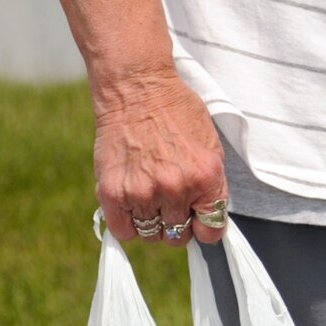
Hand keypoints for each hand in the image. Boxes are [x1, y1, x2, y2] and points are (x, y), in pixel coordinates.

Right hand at [93, 69, 229, 247]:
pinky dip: (129, 223)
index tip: (199, 222)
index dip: (205, 227)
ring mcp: (143, 193)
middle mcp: (176, 188)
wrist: (138, 90)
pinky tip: (133, 200)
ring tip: (151, 192)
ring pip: (152, 235)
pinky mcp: (113, 194)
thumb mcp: (210, 145)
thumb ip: (212, 185)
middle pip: (179, 235)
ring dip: (153, 220)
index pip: (212, 228)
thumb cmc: (177, 113)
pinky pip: (124, 232)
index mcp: (207, 175)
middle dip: (178, 221)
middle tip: (171, 199)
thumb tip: (210, 220)